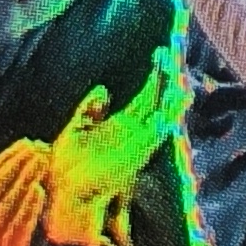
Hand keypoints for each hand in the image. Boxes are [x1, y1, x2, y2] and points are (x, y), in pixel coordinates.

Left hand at [46, 46, 184, 245]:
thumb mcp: (74, 130)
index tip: (160, 53)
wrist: (64, 196)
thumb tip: (104, 90)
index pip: (144, 96)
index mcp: (120, 126)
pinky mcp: (137, 153)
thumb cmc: (67, 169)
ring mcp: (138, 143)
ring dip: (172, 95)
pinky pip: (157, 132)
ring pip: (162, 114)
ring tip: (180, 74)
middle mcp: (133, 133)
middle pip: (156, 99)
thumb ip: (89, 110)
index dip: (153, 75)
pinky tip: (174, 103)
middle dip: (165, 76)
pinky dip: (167, 118)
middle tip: (174, 49)